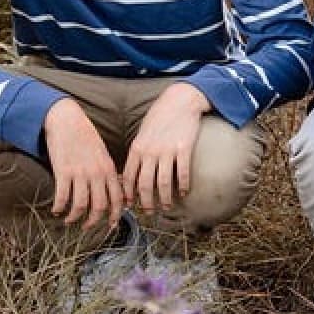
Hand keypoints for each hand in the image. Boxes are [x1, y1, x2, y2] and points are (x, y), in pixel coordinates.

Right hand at [42, 99, 123, 231]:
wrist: (67, 121)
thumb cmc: (86, 138)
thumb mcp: (103, 154)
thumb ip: (108, 172)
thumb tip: (113, 191)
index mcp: (109, 169)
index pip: (118, 198)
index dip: (116, 214)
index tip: (112, 224)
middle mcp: (97, 173)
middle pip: (100, 206)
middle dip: (94, 221)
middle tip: (88, 227)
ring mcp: (80, 173)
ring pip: (81, 205)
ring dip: (75, 217)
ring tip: (70, 220)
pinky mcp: (63, 172)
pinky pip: (63, 197)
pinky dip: (59, 207)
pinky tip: (56, 210)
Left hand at [122, 82, 208, 212]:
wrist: (180, 101)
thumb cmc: (161, 117)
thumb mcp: (143, 133)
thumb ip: (139, 152)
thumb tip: (135, 171)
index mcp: (136, 149)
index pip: (128, 178)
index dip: (128, 194)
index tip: (131, 205)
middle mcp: (149, 152)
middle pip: (144, 185)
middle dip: (146, 202)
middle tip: (150, 212)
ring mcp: (166, 150)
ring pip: (163, 183)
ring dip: (164, 198)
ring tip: (167, 206)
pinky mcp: (183, 148)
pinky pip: (182, 172)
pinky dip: (183, 185)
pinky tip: (185, 192)